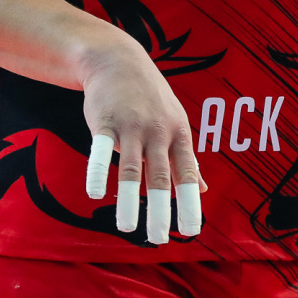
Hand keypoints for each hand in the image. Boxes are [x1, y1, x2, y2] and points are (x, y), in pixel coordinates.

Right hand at [78, 36, 203, 244]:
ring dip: (127, 199)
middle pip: (159, 176)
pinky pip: (100, 149)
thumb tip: (202, 189)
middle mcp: (157, 132)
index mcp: (177, 135)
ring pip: (130, 168)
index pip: (186, 174)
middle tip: (158, 238)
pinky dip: (97, 170)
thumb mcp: (175, 123)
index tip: (191, 230)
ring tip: (126, 227)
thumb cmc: (151, 98)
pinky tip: (94, 192)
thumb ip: (185, 158)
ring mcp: (131, 126)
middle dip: (159, 208)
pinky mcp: (104, 121)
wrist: (118, 60)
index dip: (189, 202)